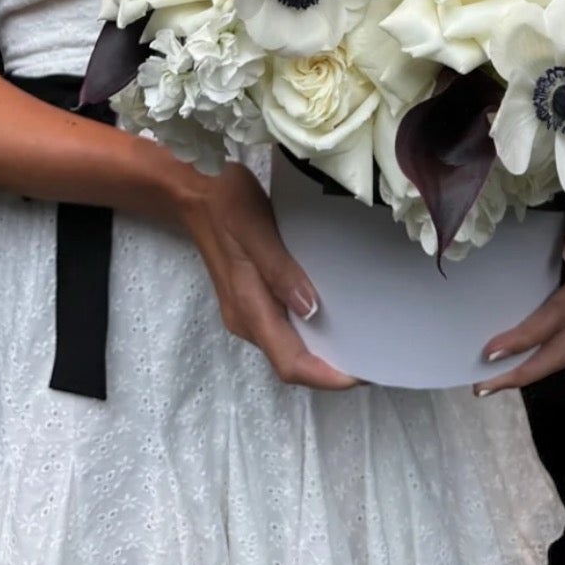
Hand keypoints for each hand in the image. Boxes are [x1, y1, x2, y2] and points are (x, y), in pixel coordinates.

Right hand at [175, 159, 361, 390]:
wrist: (191, 188)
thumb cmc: (225, 201)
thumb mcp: (255, 227)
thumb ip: (279, 269)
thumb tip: (310, 309)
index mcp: (247, 307)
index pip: (290, 362)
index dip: (326, 376)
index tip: (363, 373)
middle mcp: (246, 319)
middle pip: (291, 360)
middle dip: (331, 367)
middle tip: (373, 353)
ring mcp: (246, 309)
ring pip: (288, 345)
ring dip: (321, 349)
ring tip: (360, 334)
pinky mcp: (249, 297)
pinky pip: (284, 326)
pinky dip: (310, 329)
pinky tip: (332, 310)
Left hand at [472, 205, 564, 397]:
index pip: (559, 315)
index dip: (527, 336)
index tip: (490, 352)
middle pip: (563, 351)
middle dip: (524, 372)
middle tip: (481, 387)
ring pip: (560, 350)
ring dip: (526, 368)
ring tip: (486, 383)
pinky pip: (555, 337)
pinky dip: (531, 350)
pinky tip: (506, 357)